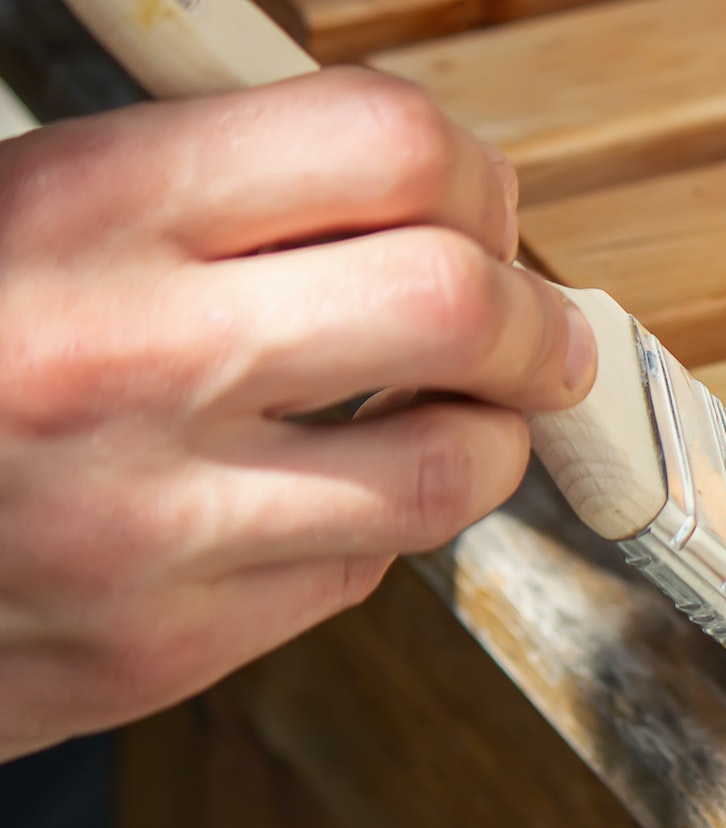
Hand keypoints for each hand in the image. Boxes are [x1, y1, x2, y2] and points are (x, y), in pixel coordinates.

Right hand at [0, 68, 595, 759]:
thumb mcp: (24, 208)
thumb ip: (206, 189)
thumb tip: (416, 188)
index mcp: (88, 209)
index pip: (385, 147)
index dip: (471, 175)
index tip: (480, 209)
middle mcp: (130, 361)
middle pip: (456, 308)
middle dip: (534, 320)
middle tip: (539, 335)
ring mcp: (151, 524)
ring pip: (445, 472)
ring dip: (489, 440)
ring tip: (463, 419)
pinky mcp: (161, 648)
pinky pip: (355, 576)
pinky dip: (375, 530)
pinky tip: (326, 498)